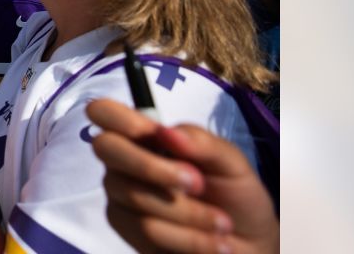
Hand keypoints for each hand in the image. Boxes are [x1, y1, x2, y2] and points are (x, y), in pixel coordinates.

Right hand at [86, 99, 278, 253]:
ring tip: (221, 224)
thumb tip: (165, 131)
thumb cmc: (235, 195)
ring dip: (189, 213)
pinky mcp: (125, 228)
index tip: (154, 134)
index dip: (116, 116)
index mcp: (146, 136)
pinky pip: (146, 229)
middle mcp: (124, 161)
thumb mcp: (232, 163)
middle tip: (198, 184)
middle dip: (154, 167)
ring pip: (134, 194)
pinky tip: (210, 242)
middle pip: (106, 148)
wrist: (248, 245)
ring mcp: (120, 194)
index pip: (105, 112)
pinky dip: (187, 237)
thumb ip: (201, 143)